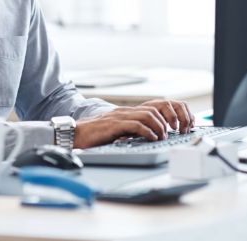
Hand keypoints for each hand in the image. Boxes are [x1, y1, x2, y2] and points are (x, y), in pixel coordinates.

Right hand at [73, 100, 194, 148]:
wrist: (75, 134)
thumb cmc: (93, 135)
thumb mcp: (115, 132)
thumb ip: (128, 131)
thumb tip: (144, 137)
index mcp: (125, 113)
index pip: (151, 108)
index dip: (164, 117)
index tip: (171, 129)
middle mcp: (124, 112)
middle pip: (153, 109)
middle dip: (165, 121)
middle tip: (170, 133)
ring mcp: (119, 117)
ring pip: (147, 115)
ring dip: (159, 126)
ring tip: (162, 137)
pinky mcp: (114, 125)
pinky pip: (136, 124)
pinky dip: (147, 131)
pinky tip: (151, 138)